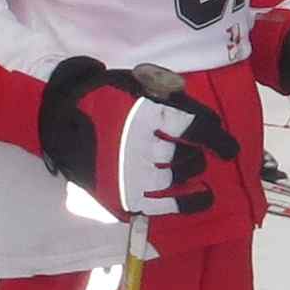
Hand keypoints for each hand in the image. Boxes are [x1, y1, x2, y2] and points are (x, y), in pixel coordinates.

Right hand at [40, 59, 247, 219]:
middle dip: (199, 152)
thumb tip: (207, 119)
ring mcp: (132, 174)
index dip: (217, 138)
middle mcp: (142, 146)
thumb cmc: (101, 99)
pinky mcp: (124, 195)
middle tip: (195, 150)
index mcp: (144, 115)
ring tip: (196, 168)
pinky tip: (203, 196)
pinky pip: (165, 205)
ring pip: (179, 176)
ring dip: (193, 171)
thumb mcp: (135, 85)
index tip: (231, 148)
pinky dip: (189, 202)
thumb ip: (169, 97)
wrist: (57, 122)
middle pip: (188, 154)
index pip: (194, 127)